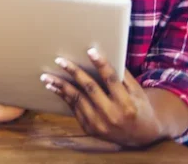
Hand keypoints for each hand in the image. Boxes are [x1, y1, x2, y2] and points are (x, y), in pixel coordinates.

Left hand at [42, 48, 166, 147]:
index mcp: (127, 104)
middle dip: (74, 72)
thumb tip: (104, 58)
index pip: (112, 80)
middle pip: (90, 89)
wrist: (141, 137)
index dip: (101, 64)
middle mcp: (112, 115)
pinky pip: (74, 109)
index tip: (90, 51)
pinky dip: (64, 97)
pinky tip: (54, 87)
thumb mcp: (138, 93)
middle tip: (60, 60)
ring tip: (46, 76)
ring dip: (60, 86)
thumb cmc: (139, 108)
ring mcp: (100, 124)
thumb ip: (124, 77)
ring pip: (77, 100)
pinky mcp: (90, 129)